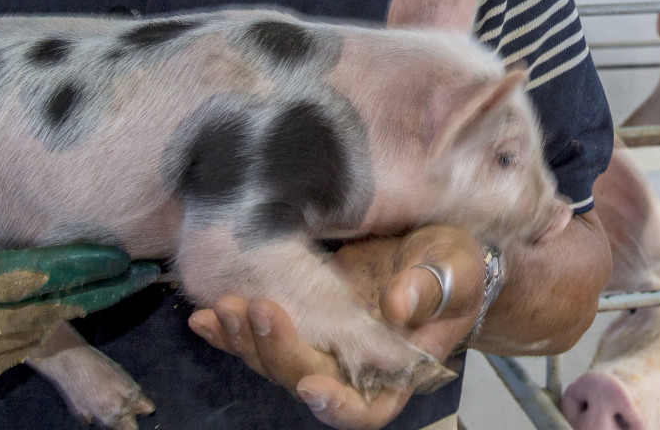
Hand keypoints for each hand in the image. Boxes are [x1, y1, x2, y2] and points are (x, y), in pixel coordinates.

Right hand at [0, 152, 158, 385]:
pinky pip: (19, 345)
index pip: (31, 278)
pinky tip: (75, 301)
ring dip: (79, 308)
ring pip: (38, 330)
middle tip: (144, 273)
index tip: (120, 255)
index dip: (79, 267)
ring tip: (120, 284)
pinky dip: (47, 323)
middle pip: (48, 309)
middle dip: (98, 292)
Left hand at [188, 225, 485, 429]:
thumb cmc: (454, 266)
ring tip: (225, 308)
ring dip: (245, 340)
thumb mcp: (455, 271)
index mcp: (396, 373)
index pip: (365, 411)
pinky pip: (259, 336)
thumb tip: (396, 306)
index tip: (312, 385)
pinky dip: (229, 330)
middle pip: (306, 381)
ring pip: (274, 363)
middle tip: (259, 308)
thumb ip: (431, 290)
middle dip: (277, 352)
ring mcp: (321, 348)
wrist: (433, 249)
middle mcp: (351, 370)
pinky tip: (204, 315)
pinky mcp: (300, 322)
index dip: (336, 406)